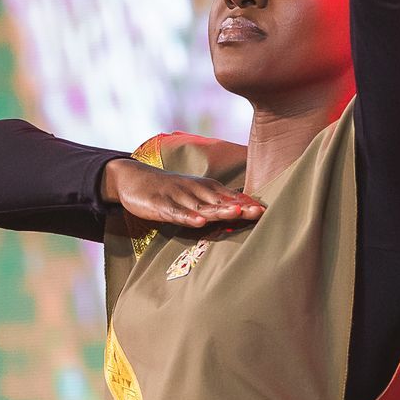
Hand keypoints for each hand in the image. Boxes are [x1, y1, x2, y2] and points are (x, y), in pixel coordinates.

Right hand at [99, 159, 265, 231]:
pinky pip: (176, 212)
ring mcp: (178, 196)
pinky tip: (199, 222)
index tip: (266, 210)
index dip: (247, 203)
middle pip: (220, 200)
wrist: (133, 178)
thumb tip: (243, 210)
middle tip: (259, 212)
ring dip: (219, 209)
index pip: (230, 196)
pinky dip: (188, 216)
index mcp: (205, 188)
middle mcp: (194, 190)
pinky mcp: (160, 205)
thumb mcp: (194, 194)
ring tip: (236, 213)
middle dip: (240, 206)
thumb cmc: (169, 189)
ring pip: (201, 205)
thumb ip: (215, 203)